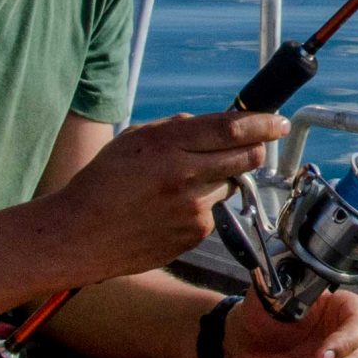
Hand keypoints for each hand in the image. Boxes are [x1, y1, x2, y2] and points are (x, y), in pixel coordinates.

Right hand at [52, 111, 285, 279]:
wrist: (79, 236)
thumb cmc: (104, 182)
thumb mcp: (135, 139)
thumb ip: (178, 128)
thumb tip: (217, 124)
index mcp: (168, 146)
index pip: (232, 128)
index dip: (263, 122)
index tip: (278, 121)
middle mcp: (185, 176)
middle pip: (247, 156)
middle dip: (254, 147)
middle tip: (252, 144)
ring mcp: (192, 209)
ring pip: (229, 184)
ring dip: (219, 178)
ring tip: (180, 184)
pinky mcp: (194, 234)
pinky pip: (213, 211)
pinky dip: (202, 204)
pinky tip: (170, 209)